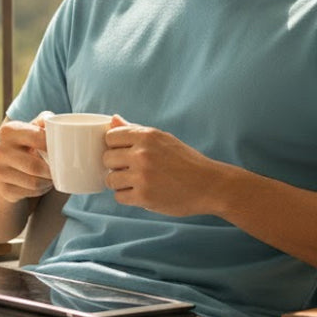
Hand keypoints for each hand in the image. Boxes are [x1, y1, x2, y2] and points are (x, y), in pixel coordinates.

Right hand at [0, 115, 53, 202]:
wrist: (1, 165)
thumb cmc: (24, 144)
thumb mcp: (31, 128)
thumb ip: (43, 121)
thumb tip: (53, 120)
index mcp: (8, 131)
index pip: (38, 138)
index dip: (54, 146)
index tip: (64, 150)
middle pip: (35, 166)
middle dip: (52, 169)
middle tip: (61, 168)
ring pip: (34, 182)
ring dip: (48, 181)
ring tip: (52, 176)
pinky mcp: (3, 189)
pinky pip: (30, 193)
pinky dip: (41, 190)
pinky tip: (42, 184)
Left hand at [104, 115, 220, 216]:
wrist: (209, 185)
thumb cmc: (186, 161)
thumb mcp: (164, 139)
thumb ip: (136, 130)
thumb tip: (113, 119)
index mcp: (147, 136)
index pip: (110, 137)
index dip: (114, 146)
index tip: (122, 153)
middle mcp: (142, 154)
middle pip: (107, 158)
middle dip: (115, 165)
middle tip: (130, 170)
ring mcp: (142, 176)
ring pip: (110, 179)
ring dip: (119, 183)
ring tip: (135, 182)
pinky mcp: (144, 197)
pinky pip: (119, 197)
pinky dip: (127, 197)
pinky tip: (140, 193)